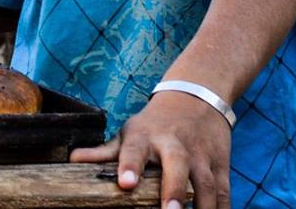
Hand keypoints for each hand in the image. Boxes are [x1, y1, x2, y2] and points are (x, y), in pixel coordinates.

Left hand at [73, 88, 228, 208]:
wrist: (197, 96)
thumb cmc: (155, 123)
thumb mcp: (129, 132)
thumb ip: (104, 152)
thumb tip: (71, 161)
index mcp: (145, 137)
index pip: (134, 150)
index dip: (129, 166)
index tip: (124, 184)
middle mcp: (175, 145)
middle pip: (177, 165)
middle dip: (174, 189)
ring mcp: (201, 156)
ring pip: (206, 184)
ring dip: (203, 206)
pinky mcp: (221, 166)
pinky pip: (224, 192)